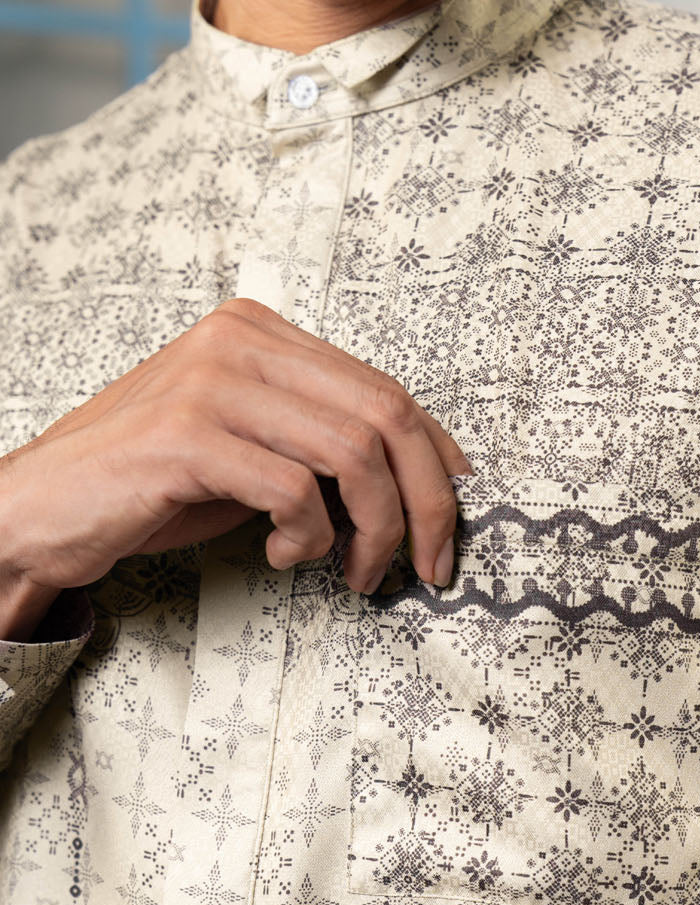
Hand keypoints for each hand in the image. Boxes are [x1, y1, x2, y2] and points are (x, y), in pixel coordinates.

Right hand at [0, 297, 471, 632]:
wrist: (41, 511)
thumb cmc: (149, 487)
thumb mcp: (249, 452)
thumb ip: (318, 447)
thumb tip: (417, 487)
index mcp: (260, 332)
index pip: (385, 388)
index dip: (438, 457)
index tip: (453, 515)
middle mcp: (240, 340)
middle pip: (386, 414)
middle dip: (427, 502)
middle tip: (428, 565)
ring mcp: (211, 382)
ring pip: (354, 454)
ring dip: (374, 531)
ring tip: (353, 571)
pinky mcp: (186, 435)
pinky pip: (294, 490)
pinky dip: (306, 538)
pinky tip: (280, 556)